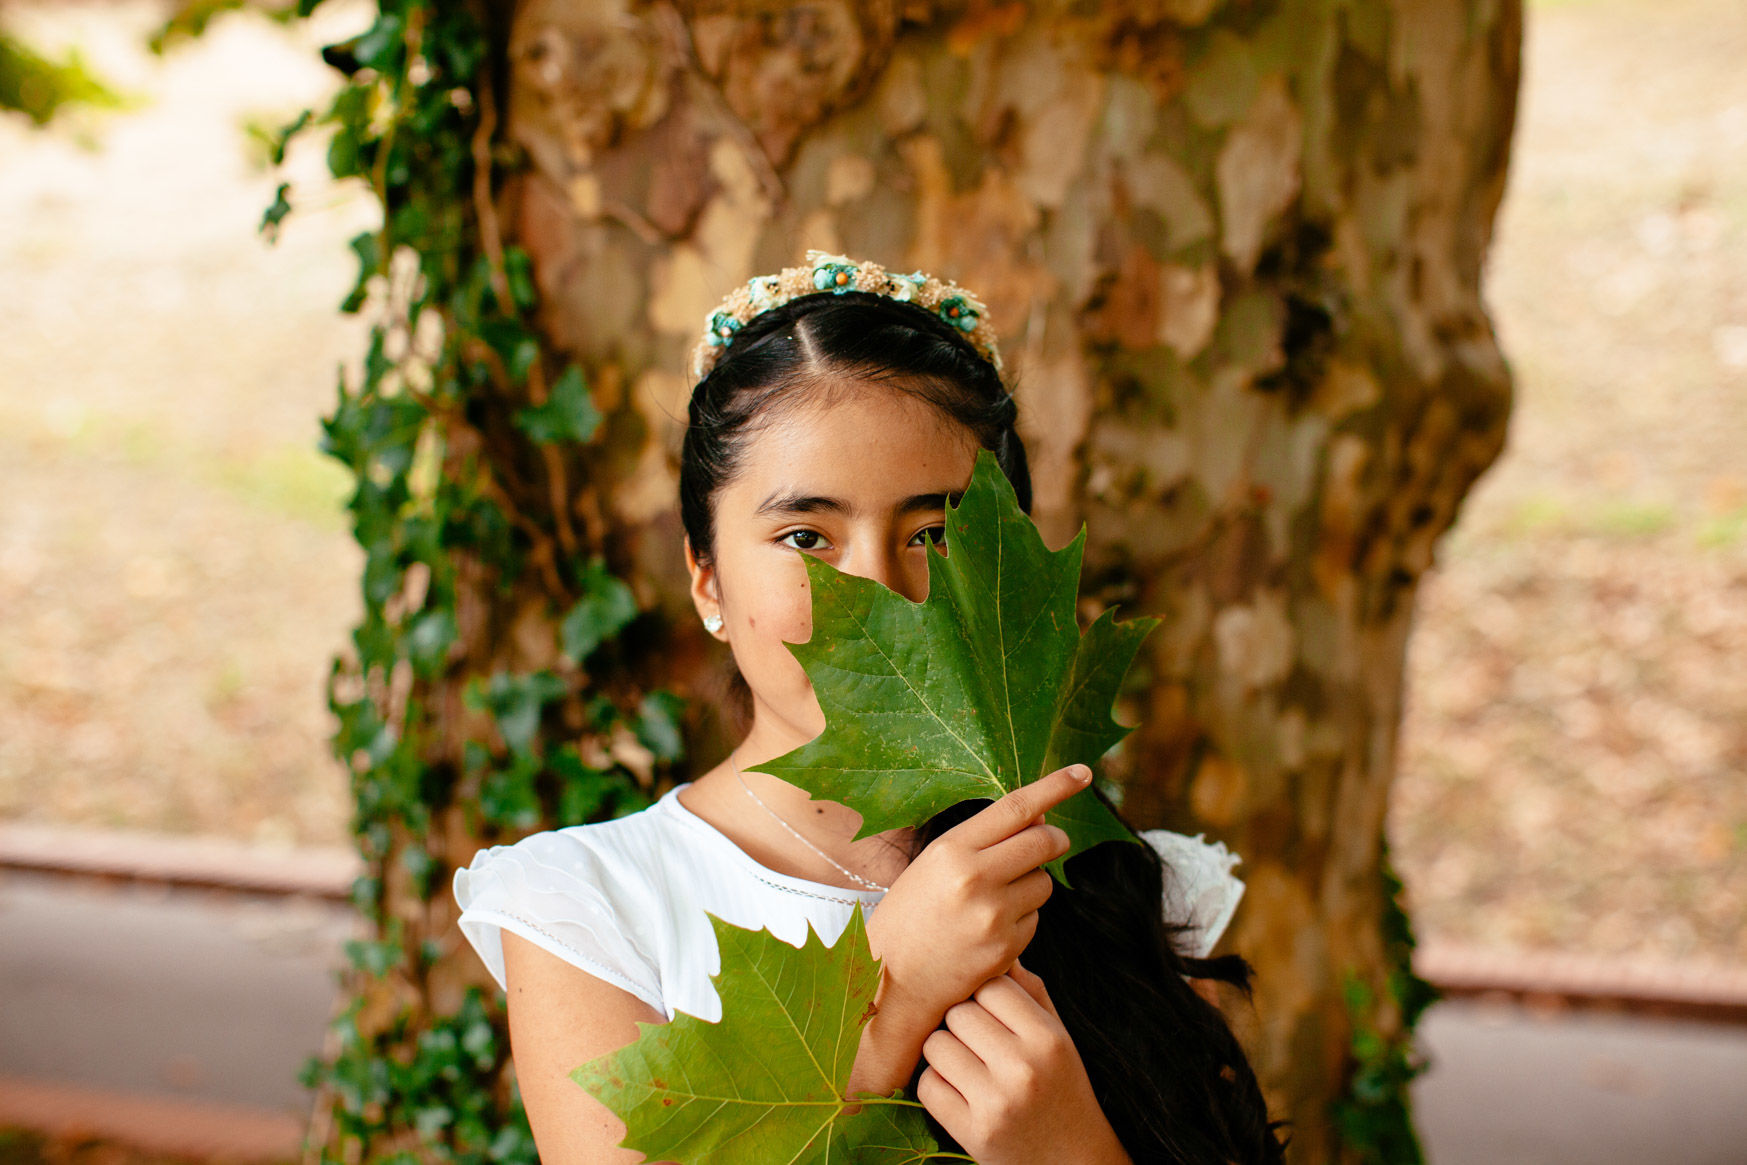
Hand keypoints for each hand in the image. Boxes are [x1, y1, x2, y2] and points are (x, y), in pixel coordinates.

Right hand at [864, 765, 1086, 1031]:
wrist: (890, 982)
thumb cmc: (910, 916)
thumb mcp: (934, 865)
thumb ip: (984, 840)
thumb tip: (1041, 815)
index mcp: (951, 850)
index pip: (1017, 807)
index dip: (1056, 786)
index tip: (1083, 773)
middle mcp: (974, 878)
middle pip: (1044, 841)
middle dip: (1054, 839)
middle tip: (1050, 841)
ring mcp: (992, 916)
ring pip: (1045, 882)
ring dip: (1034, 883)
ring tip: (996, 899)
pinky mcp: (1006, 949)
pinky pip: (1035, 920)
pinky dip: (1023, 920)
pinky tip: (990, 930)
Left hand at [917, 962, 1129, 1164]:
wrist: (1073, 1161)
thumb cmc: (1061, 1088)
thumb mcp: (1057, 1038)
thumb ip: (1029, 994)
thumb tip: (997, 951)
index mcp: (1047, 1039)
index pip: (991, 984)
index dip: (982, 994)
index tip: (988, 1011)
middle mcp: (1023, 1068)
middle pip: (957, 1012)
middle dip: (960, 1024)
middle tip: (976, 1043)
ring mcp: (996, 1102)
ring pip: (936, 1045)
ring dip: (944, 1053)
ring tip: (968, 1067)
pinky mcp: (972, 1132)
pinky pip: (927, 1086)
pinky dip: (937, 1087)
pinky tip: (960, 1094)